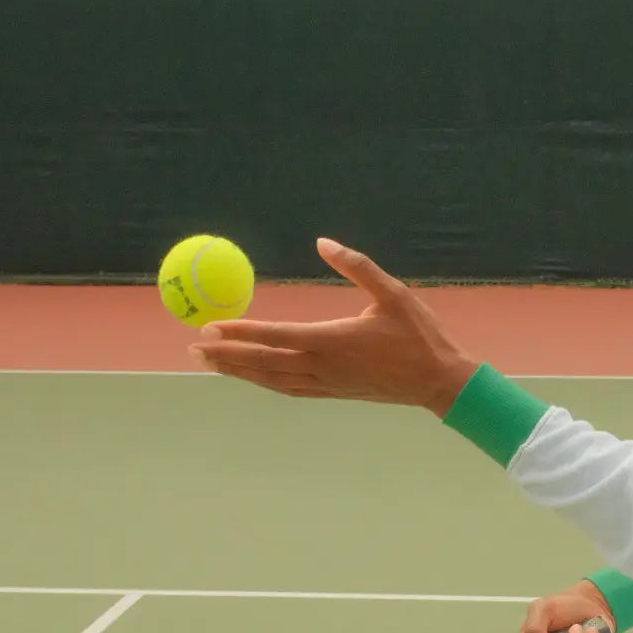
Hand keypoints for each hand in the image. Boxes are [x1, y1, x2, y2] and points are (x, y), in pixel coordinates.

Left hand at [189, 238, 477, 414]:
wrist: (439, 382)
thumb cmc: (419, 335)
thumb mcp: (393, 292)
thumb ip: (357, 265)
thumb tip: (323, 241)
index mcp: (333, 340)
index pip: (276, 336)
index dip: (240, 331)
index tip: (211, 325)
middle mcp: (323, 366)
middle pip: (263, 362)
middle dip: (225, 355)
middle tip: (192, 347)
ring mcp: (326, 384)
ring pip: (271, 379)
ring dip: (238, 371)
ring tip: (208, 363)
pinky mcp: (333, 392)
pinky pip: (287, 388)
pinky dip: (262, 382)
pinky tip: (250, 377)